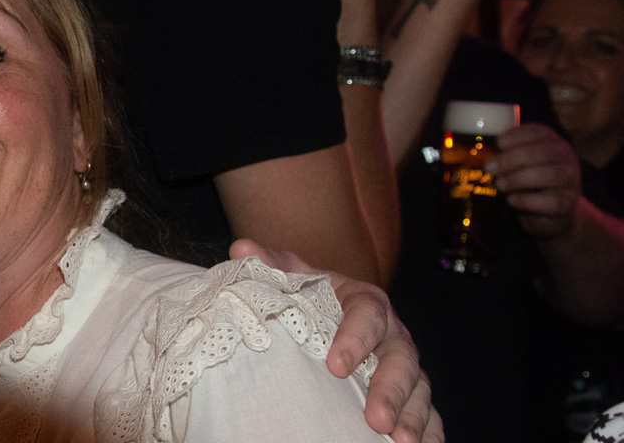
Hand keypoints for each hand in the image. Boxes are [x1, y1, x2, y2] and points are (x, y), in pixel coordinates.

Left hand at [230, 239, 442, 442]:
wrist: (321, 310)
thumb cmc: (306, 295)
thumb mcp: (288, 275)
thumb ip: (269, 263)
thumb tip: (242, 249)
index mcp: (365, 301)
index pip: (369, 313)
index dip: (356, 338)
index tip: (334, 366)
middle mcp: (392, 333)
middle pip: (401, 358)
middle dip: (391, 390)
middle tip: (375, 419)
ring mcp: (404, 366)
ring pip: (419, 389)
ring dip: (413, 416)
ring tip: (399, 442)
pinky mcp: (410, 394)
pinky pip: (429, 414)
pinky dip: (430, 432)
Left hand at [486, 123, 581, 237]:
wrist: (550, 215)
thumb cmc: (527, 183)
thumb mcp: (517, 164)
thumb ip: (503, 154)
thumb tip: (471, 149)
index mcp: (553, 143)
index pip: (539, 132)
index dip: (518, 135)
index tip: (498, 142)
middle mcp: (566, 159)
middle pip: (542, 153)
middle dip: (512, 159)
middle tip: (489, 167)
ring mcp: (571, 182)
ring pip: (550, 175)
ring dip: (519, 179)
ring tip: (499, 184)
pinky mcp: (568, 205)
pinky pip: (550, 202)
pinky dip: (527, 200)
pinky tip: (511, 200)